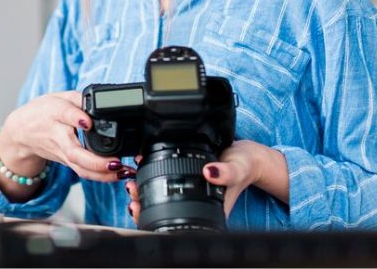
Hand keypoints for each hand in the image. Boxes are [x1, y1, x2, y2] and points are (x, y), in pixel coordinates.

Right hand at [0, 91, 134, 198]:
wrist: (23, 133)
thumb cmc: (43, 113)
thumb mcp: (59, 97)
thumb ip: (79, 98)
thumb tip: (100, 101)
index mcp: (55, 114)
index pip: (65, 115)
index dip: (76, 118)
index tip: (88, 122)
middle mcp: (59, 137)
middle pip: (74, 153)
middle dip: (96, 161)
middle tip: (115, 162)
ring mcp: (63, 154)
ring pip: (80, 169)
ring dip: (103, 174)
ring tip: (123, 172)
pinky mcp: (68, 163)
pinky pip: (84, 172)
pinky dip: (102, 177)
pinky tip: (119, 175)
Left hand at [127, 140, 286, 223]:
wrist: (245, 157)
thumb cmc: (244, 166)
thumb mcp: (237, 167)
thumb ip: (227, 172)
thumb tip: (210, 172)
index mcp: (207, 209)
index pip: (178, 221)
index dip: (154, 218)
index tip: (138, 206)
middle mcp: (196, 204)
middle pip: (165, 212)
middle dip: (144, 205)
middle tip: (131, 192)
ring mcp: (190, 194)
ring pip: (162, 200)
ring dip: (145, 194)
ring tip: (132, 184)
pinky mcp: (186, 181)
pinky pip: (165, 185)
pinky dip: (151, 181)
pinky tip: (141, 173)